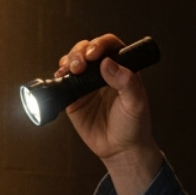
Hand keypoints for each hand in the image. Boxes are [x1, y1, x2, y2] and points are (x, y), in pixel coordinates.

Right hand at [56, 34, 162, 194]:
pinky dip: (59, 77)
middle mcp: (102, 73)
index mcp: (121, 69)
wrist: (121, 150)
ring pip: (73, 62)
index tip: (94, 54)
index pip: (109, 46)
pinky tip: (60, 78)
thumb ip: (126, 81)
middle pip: (87, 50)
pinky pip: (63, 83)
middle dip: (79, 52)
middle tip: (79, 65)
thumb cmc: (134, 126)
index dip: (100, 44)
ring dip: (68, 61)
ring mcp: (87, 85)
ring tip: (70, 70)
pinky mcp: (74, 98)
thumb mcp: (136, 103)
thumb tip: (108, 63)